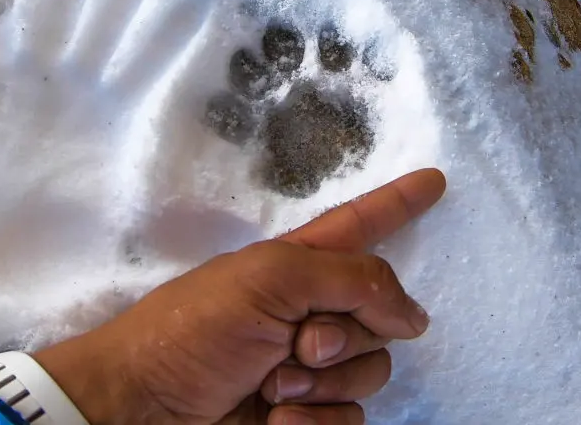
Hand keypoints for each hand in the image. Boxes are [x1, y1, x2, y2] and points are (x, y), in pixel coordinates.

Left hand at [33, 169, 445, 424]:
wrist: (144, 409)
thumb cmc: (192, 329)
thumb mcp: (269, 280)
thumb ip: (348, 280)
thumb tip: (411, 314)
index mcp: (300, 264)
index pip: (362, 225)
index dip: (399, 203)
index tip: (436, 180)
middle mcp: (313, 311)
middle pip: (380, 313)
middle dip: (345, 333)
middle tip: (297, 344)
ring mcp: (311, 367)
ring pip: (372, 372)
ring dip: (327, 382)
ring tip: (274, 384)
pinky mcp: (306, 413)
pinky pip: (350, 419)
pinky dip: (316, 420)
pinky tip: (276, 416)